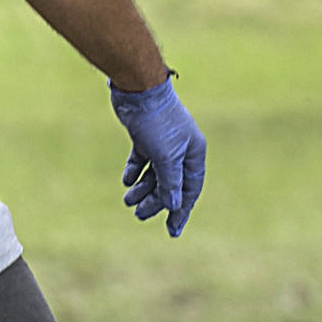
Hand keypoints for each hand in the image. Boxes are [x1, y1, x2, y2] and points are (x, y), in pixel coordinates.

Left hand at [109, 75, 203, 236]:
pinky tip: (127, 180)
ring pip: (155, 173)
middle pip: (171, 183)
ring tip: (128, 201)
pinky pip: (142, 160)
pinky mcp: (146, 136)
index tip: (171, 231)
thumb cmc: (157, 122)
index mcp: (194, 153)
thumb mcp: (165, 157)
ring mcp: (163, 142)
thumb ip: (170, 182)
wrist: (137, 90)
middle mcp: (182, 149)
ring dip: (142, 189)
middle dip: (155, 201)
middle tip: (139, 215)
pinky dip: (135, 171)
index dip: (181, 211)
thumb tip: (174, 205)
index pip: (190, 189)